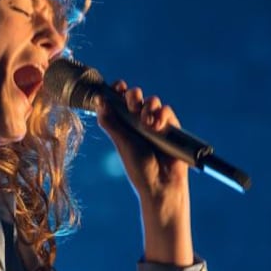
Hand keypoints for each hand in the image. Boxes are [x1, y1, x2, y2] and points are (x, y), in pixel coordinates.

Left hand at [97, 81, 193, 265]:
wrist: (161, 184)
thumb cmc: (139, 168)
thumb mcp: (121, 143)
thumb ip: (110, 122)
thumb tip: (98, 100)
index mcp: (123, 125)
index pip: (119, 101)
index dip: (117, 90)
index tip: (118, 86)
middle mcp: (138, 122)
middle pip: (135, 96)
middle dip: (133, 95)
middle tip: (132, 105)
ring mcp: (155, 124)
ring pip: (151, 101)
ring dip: (148, 105)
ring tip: (146, 122)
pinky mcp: (171, 128)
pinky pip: (166, 111)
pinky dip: (162, 114)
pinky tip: (157, 125)